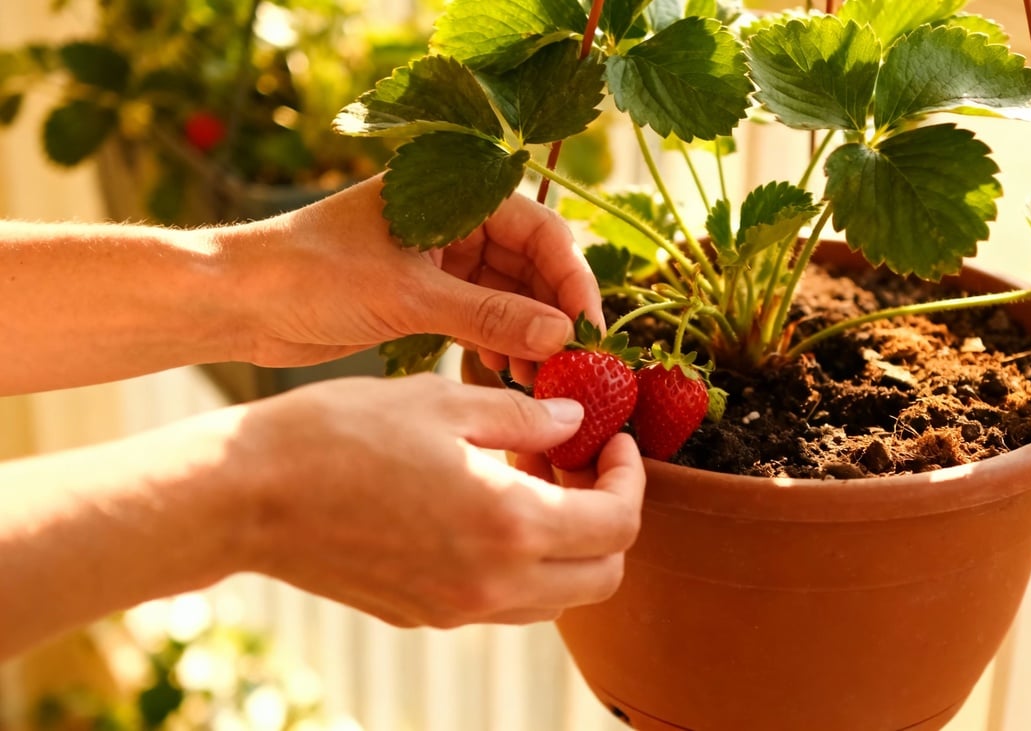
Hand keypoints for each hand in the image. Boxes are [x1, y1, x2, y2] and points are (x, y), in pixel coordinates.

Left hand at [231, 176, 602, 382]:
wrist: (235, 302)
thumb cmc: (311, 275)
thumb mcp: (408, 296)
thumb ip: (489, 315)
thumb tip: (562, 336)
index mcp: (452, 190)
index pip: (538, 229)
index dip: (570, 278)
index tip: (589, 327)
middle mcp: (452, 219)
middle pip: (530, 263)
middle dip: (552, 311)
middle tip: (572, 363)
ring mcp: (438, 259)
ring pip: (508, 294)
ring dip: (528, 333)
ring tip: (540, 377)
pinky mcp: (422, 295)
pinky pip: (480, 316)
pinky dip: (497, 343)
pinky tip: (506, 374)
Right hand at [238, 374, 643, 626]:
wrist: (244, 497)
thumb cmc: (337, 436)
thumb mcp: (441, 402)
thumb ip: (523, 416)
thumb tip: (574, 422)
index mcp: (510, 526)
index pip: (618, 525)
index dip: (629, 478)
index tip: (611, 441)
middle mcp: (493, 585)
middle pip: (602, 577)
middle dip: (608, 519)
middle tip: (577, 462)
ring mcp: (456, 611)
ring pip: (554, 597)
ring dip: (566, 543)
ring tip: (528, 475)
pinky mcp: (423, 616)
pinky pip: (502, 601)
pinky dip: (519, 561)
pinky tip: (483, 502)